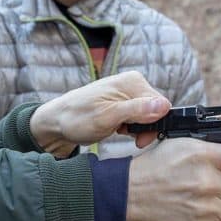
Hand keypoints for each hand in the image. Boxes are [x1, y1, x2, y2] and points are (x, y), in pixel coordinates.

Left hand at [29, 71, 169, 156]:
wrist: (57, 122)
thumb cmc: (78, 118)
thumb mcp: (108, 117)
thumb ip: (136, 110)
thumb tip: (163, 106)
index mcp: (133, 82)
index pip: (161, 105)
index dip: (154, 124)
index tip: (138, 138)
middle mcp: (133, 84)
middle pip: (156, 110)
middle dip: (145, 127)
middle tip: (126, 135)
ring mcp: (128, 93)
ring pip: (148, 116)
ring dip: (138, 128)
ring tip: (119, 131)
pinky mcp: (123, 103)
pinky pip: (138, 117)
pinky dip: (131, 127)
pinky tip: (118, 129)